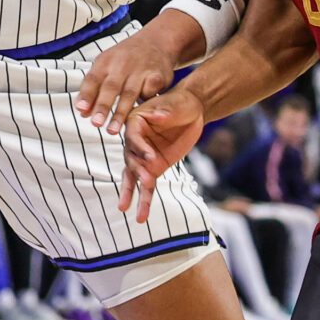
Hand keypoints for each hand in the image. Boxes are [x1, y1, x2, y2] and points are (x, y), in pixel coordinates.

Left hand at [77, 22, 184, 134]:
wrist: (156, 42)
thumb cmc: (125, 59)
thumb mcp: (106, 67)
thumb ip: (93, 89)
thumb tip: (82, 113)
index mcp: (105, 61)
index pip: (93, 78)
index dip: (86, 95)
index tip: (81, 110)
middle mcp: (122, 64)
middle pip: (111, 87)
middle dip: (102, 106)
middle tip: (96, 123)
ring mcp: (141, 69)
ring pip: (129, 93)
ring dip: (120, 113)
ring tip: (112, 130)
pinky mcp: (157, 76)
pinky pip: (149, 94)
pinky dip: (143, 105)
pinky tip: (138, 117)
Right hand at [117, 86, 207, 223]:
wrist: (192, 111)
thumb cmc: (182, 103)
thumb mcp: (177, 104)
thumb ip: (166, 111)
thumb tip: (159, 115)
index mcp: (136, 121)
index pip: (133, 136)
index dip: (140, 147)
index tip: (150, 157)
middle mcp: (135, 141)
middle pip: (131, 158)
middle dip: (138, 171)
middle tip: (147, 180)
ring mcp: (143, 157)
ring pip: (134, 177)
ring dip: (131, 194)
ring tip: (128, 211)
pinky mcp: (154, 168)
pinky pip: (147, 186)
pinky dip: (143, 201)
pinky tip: (140, 217)